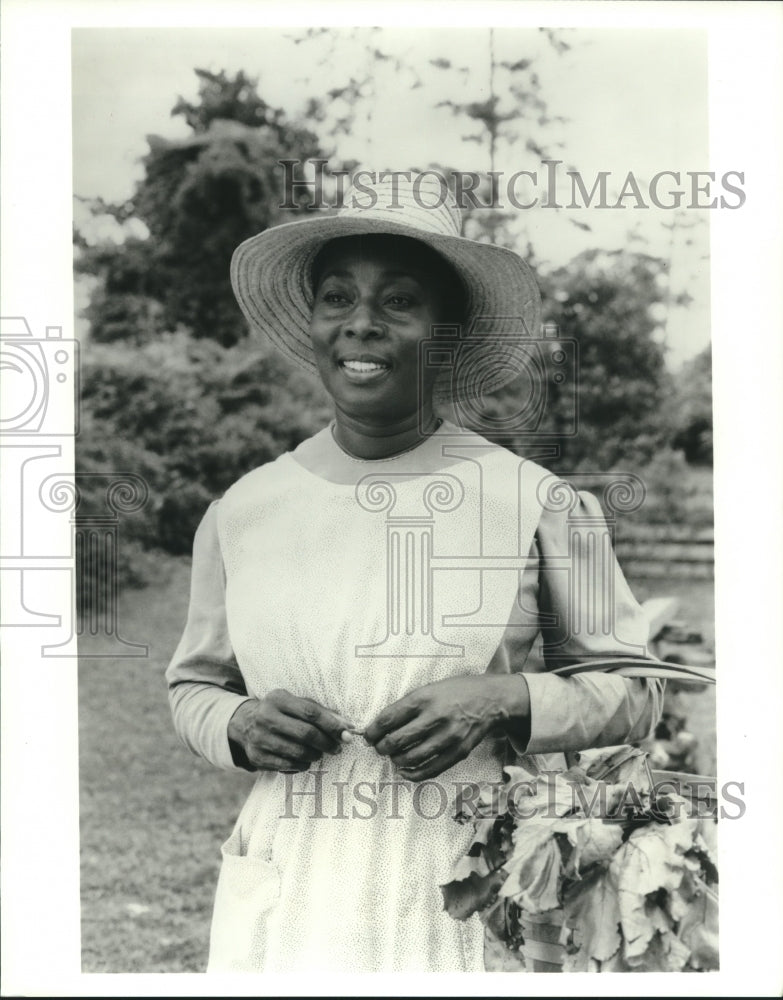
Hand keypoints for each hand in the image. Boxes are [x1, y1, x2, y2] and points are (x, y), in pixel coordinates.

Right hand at [228, 689, 353, 772]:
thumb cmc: (280, 712)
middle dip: (327, 743)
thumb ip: (320, 712)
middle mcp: (265, 717)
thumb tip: (347, 726)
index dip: (331, 725)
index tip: (346, 733)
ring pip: (298, 752)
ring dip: (315, 755)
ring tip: (320, 753)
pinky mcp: (257, 757)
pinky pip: (287, 765)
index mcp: (277, 699)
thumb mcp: (295, 703)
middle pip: (305, 733)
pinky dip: (302, 765)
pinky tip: (305, 761)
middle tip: (337, 748)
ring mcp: (259, 738)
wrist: (244, 724)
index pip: (310, 712)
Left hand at [364, 674, 529, 780]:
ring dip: (396, 760)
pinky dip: (413, 773)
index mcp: (425, 698)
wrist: (490, 699)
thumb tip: (380, 727)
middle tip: (379, 747)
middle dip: (381, 747)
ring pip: (411, 758)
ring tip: (393, 756)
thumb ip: (406, 707)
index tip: (368, 736)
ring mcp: (448, 737)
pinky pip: (430, 769)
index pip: (388, 718)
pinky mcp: (459, 752)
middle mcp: (436, 717)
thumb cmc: (455, 692)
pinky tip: (406, 770)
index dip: (373, 731)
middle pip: (397, 740)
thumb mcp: (429, 689)